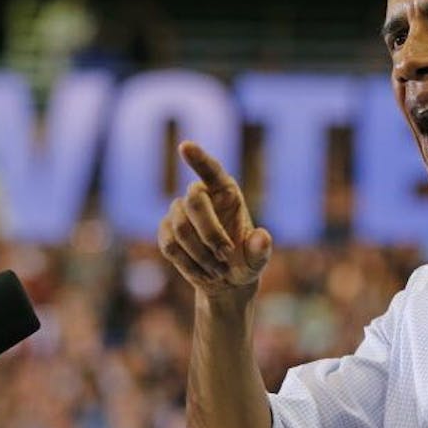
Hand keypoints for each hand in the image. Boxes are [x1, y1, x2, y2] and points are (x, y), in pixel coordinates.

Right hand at [158, 141, 272, 299]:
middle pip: (194, 202)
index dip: (198, 158)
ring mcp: (178, 212)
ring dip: (202, 255)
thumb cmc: (245, 262)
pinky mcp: (165, 231)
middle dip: (210, 233)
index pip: (211, 169)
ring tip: (219, 270)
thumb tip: (262, 237)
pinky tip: (204, 273)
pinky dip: (189, 265)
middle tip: (226, 255)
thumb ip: (261, 250)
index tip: (185, 146)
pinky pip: (171, 246)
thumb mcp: (258, 260)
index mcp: (226, 191)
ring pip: (182, 229)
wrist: (225, 281)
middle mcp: (200, 195)